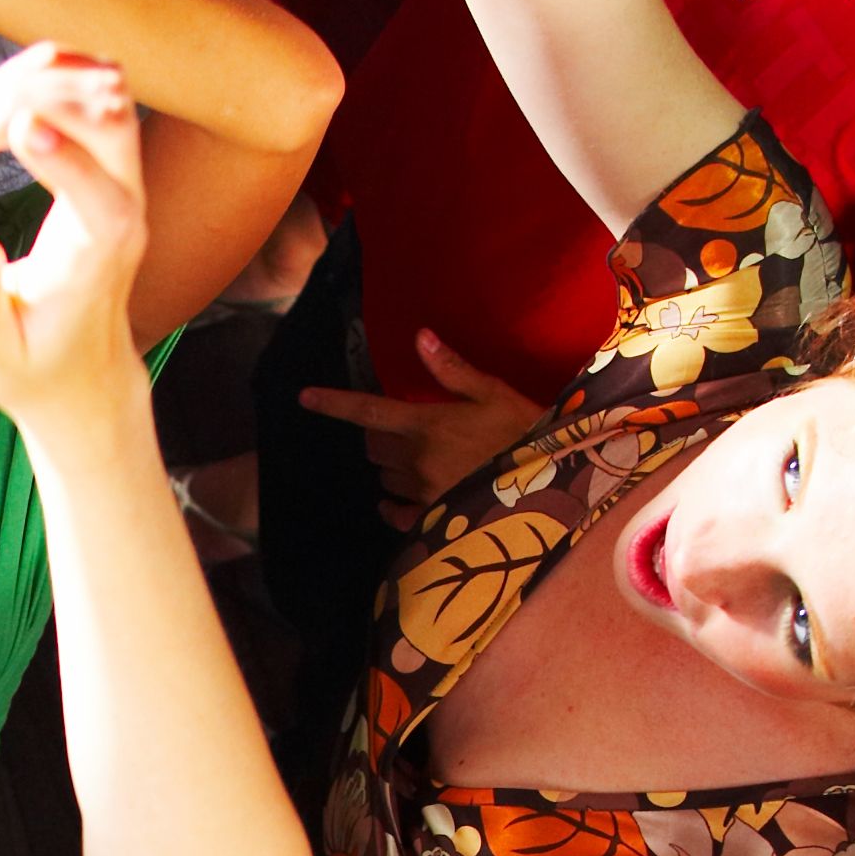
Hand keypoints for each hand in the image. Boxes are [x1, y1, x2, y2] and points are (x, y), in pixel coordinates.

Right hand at [0, 49, 147, 416]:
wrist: (79, 370)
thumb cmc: (29, 365)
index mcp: (97, 263)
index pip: (101, 200)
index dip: (66, 158)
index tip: (19, 124)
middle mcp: (124, 211)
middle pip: (108, 122)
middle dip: (35, 105)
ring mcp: (124, 180)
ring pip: (107, 94)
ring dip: (44, 80)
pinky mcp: (111, 163)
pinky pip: (97, 93)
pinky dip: (51, 79)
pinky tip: (0, 98)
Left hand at [300, 329, 540, 524]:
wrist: (549, 484)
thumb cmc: (524, 432)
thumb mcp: (493, 394)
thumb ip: (452, 370)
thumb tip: (420, 337)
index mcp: (424, 425)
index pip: (366, 411)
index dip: (332, 403)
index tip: (304, 396)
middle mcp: (414, 460)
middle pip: (372, 445)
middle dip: (378, 433)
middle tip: (404, 426)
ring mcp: (420, 491)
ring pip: (383, 476)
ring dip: (390, 465)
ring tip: (419, 457)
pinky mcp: (430, 518)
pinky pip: (395, 513)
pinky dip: (391, 505)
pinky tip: (397, 499)